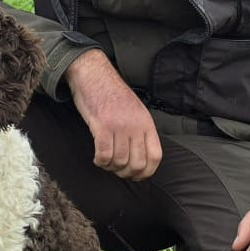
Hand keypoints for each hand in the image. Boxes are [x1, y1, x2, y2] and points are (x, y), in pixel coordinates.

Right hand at [65, 50, 162, 179]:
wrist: (94, 75)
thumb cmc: (112, 94)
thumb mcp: (135, 111)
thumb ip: (140, 131)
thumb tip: (140, 156)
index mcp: (146, 123)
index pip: (155, 156)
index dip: (147, 172)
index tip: (137, 175)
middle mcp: (135, 126)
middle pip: (137, 164)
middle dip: (126, 173)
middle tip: (117, 169)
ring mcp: (119, 126)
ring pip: (119, 162)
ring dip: (110, 167)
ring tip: (105, 161)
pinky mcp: (101, 126)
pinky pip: (104, 155)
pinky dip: (100, 161)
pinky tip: (97, 157)